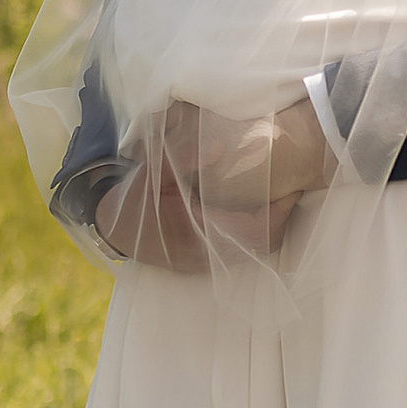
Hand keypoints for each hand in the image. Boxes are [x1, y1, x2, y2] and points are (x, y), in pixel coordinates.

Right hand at [92, 94, 335, 268]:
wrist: (116, 229)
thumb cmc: (136, 199)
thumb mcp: (155, 171)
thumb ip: (184, 157)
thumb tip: (219, 145)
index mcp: (201, 232)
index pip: (257, 229)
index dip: (280, 209)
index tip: (290, 185)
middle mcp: (210, 253)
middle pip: (265, 242)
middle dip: (282, 215)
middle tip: (290, 186)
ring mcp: (210, 261)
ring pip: (257, 248)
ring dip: (271, 224)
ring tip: (277, 194)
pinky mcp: (208, 262)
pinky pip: (244, 250)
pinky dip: (256, 230)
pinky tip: (255, 207)